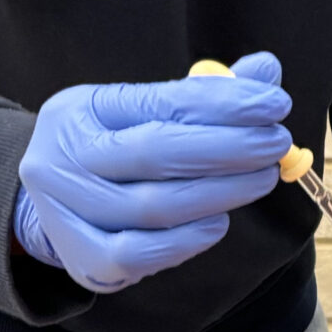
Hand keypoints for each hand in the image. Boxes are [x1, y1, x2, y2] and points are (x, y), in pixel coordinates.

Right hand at [15, 53, 289, 294]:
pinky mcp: (83, 261)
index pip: (160, 101)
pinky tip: (218, 223)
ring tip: (261, 179)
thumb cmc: (114, 147)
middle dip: (226, 148)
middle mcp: (63, 159)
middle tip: (275, 143)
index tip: (274, 102)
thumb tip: (265, 71)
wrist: (56, 201)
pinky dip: (183, 242)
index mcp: (81, 110)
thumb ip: (204, 94)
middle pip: (153, 152)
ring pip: (150, 207)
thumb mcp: (144, 110)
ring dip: (218, 194)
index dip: (222, 102)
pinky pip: (136, 256)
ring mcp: (65, 213)